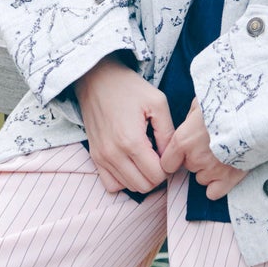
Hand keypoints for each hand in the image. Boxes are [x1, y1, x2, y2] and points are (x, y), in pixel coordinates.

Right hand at [74, 57, 172, 195]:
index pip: (157, 175)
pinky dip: (124, 180)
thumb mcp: (158, 102)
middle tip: (159, 156)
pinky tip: (131, 164)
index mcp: (131, 141)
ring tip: (146, 157)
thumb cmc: (129, 87)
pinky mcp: (94, 157)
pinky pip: (110, 185)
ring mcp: (101, 157)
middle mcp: (113, 154)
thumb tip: (172, 156)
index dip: (168, 168)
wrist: (96, 79)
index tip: (167, 152)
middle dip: (157, 175)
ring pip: (129, 187)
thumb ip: (168, 132)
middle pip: (144, 186)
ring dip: (142, 177)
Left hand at [161, 103, 247, 201]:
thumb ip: (189, 120)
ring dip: (209, 170)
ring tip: (222, 154)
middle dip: (197, 158)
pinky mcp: (230, 178)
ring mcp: (212, 171)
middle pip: (188, 168)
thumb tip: (188, 125)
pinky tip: (225, 171)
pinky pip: (214, 193)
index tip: (182, 154)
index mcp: (184, 141)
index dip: (175, 158)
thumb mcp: (200, 103)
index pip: (168, 163)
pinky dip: (218, 185)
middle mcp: (195, 159)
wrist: (255, 113)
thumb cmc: (228, 105)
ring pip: (202, 179)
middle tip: (211, 144)